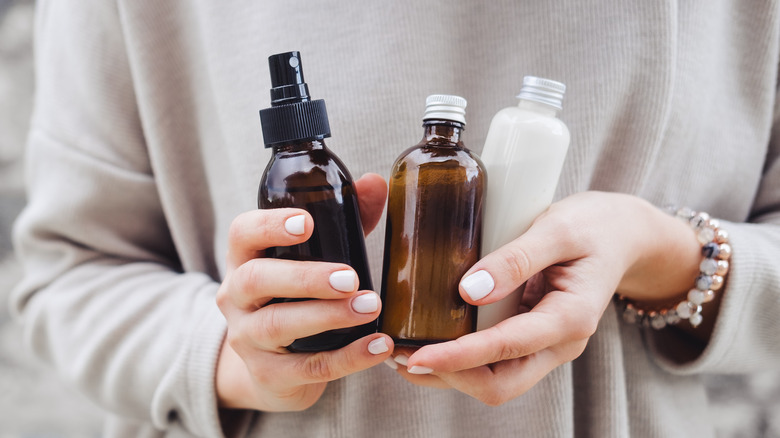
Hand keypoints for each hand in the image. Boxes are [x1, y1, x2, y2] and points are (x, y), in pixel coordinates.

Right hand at [215, 173, 392, 411]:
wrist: (274, 369)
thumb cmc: (296, 298)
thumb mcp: (314, 257)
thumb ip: (344, 220)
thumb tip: (375, 183)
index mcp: (245, 259)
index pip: (242, 233)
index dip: (270, 225)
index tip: (307, 223)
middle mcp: (236, 297)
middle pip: (255, 280)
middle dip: (303, 277)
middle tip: (350, 278)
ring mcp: (248, 338)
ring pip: (277, 326)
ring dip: (327, 316)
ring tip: (370, 307)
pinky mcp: (269, 376)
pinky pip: (307, 367)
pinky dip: (347, 357)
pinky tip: (378, 345)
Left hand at [391, 191, 700, 404]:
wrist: (624, 234)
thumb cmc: (595, 226)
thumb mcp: (558, 228)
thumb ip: (517, 258)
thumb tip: (468, 289)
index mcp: (571, 318)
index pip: (507, 350)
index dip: (458, 357)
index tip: (416, 356)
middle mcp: (560, 343)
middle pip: (500, 384)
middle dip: (448, 376)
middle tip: (400, 356)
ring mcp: (546, 345)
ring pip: (495, 379)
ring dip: (449, 373)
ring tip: (403, 352)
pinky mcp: (533, 337)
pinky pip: (495, 361)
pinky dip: (461, 359)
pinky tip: (430, 340)